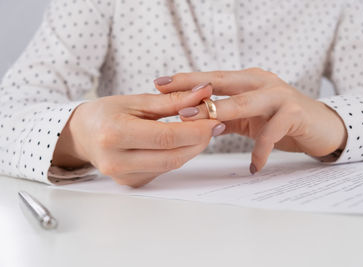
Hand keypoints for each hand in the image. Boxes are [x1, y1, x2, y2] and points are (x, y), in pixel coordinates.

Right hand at [53, 84, 223, 186]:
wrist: (81, 135)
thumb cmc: (105, 113)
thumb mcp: (136, 100)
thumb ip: (171, 101)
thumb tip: (203, 94)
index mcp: (114, 135)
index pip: (166, 137)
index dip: (195, 130)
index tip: (215, 119)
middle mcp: (117, 161)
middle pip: (172, 156)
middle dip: (199, 141)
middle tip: (215, 125)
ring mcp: (124, 176)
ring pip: (171, 165)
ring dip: (192, 148)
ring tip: (202, 130)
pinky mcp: (131, 183)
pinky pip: (163, 170)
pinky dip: (177, 155)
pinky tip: (182, 142)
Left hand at [156, 68, 347, 173]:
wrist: (322, 125)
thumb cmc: (281, 120)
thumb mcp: (250, 115)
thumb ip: (226, 114)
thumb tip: (193, 120)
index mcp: (248, 79)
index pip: (212, 78)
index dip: (187, 80)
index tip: (160, 83)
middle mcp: (261, 82)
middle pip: (223, 82)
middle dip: (195, 91)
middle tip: (169, 99)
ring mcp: (279, 95)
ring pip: (244, 103)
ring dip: (220, 114)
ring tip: (199, 127)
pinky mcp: (294, 113)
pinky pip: (271, 134)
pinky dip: (260, 152)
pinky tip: (253, 167)